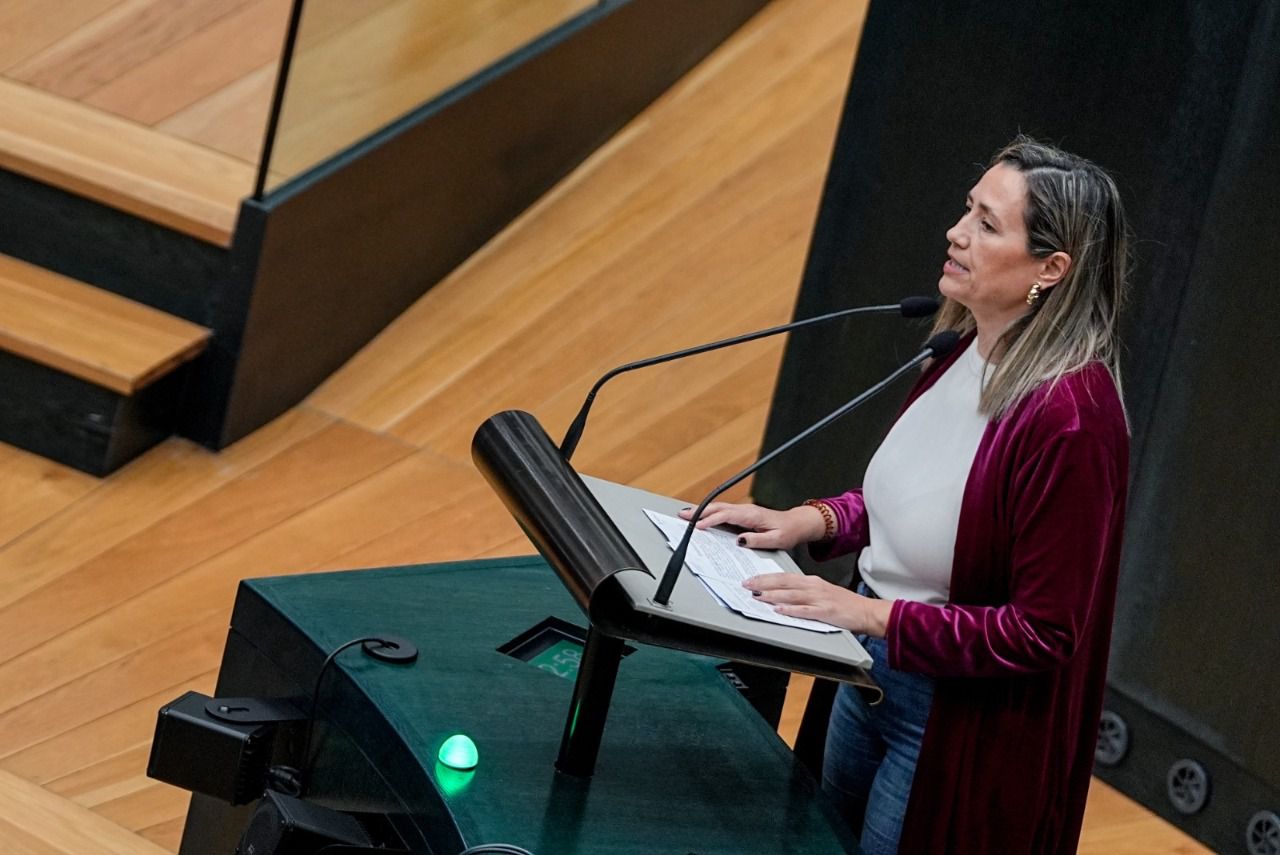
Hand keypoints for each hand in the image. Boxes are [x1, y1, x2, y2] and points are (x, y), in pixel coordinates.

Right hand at [676, 502, 826, 549]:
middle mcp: (746, 510)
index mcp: (752, 515)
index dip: (711, 520)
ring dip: (702, 510)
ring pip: (719, 508)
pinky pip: (723, 511)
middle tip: (683, 515)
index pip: (727, 516)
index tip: (698, 526)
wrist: (796, 524)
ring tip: (685, 514)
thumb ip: (758, 541)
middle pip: (718, 508)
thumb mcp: (777, 540)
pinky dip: (709, 512)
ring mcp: (743, 511)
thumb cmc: (788, 532)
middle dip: (699, 511)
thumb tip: (739, 540)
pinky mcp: (742, 514)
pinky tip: (701, 516)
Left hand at [743, 573, 892, 636]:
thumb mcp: (821, 592)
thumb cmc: (844, 604)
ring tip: (757, 596)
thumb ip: (803, 593)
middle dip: (763, 583)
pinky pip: (805, 610)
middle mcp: (814, 586)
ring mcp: (820, 599)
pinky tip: (780, 610)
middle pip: (784, 583)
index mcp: (812, 581)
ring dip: (772, 595)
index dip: (766, 577)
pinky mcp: (826, 612)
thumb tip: (781, 595)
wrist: (866, 611)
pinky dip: (791, 610)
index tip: (751, 578)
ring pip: (791, 595)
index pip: (784, 576)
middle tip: (747, 585)